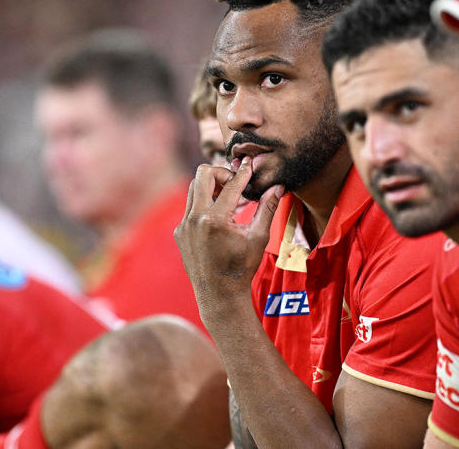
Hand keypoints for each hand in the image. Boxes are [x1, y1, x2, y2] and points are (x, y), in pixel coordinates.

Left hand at [175, 157, 282, 320]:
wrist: (219, 295)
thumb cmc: (241, 268)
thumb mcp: (258, 238)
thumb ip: (267, 209)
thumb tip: (278, 187)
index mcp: (215, 219)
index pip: (231, 185)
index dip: (244, 173)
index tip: (250, 165)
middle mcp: (194, 219)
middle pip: (202, 174)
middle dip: (221, 174)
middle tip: (236, 184)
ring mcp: (183, 225)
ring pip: (193, 189)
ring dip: (211, 187)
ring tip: (231, 199)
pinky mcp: (180, 232)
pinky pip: (190, 208)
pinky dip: (205, 205)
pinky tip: (221, 218)